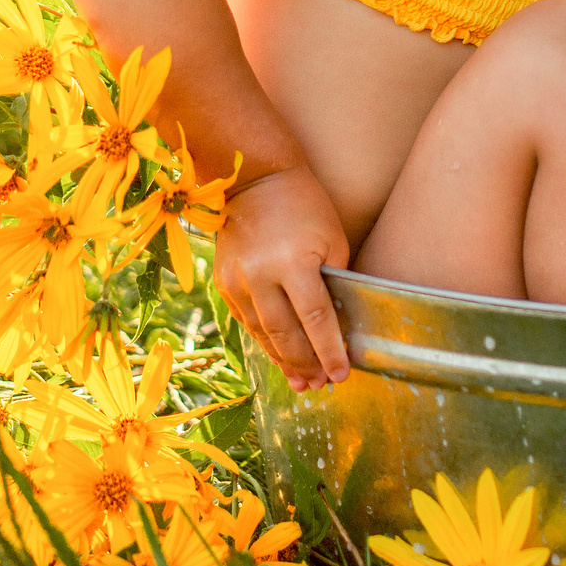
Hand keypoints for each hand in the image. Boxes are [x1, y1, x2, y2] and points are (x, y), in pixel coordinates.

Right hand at [214, 165, 353, 390]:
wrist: (255, 180)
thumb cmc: (306, 207)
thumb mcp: (332, 239)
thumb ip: (333, 282)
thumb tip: (336, 325)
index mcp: (293, 262)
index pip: (315, 318)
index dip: (329, 350)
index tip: (342, 374)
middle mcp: (259, 276)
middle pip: (285, 334)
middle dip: (305, 364)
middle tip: (321, 385)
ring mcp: (236, 281)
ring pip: (262, 333)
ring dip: (283, 360)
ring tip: (302, 382)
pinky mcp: (223, 282)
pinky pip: (247, 321)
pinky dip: (264, 341)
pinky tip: (279, 357)